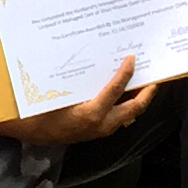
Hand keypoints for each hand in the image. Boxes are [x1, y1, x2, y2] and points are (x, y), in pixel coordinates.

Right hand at [7, 57, 157, 144]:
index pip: (115, 90)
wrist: (31, 131)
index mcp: (91, 114)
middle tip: (155, 75)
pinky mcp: (98, 130)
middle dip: (148, 92)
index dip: (126, 73)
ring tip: (144, 81)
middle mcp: (101, 124)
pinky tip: (124, 91)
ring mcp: (101, 129)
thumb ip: (77, 77)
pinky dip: (125, 103)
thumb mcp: (57, 91)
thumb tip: (92, 56)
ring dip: (138, 98)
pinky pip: (118, 116)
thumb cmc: (41, 109)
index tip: (132, 58)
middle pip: (134, 108)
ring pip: (128, 114)